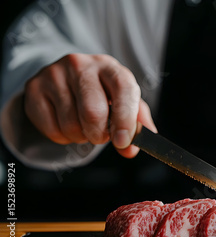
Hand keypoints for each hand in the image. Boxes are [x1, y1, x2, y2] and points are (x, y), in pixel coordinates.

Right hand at [23, 53, 156, 157]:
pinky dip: (62, 137)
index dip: (125, 119)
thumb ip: (137, 125)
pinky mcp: (35, 87)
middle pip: (93, 112)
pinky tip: (67, 125)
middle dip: (100, 134)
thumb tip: (131, 149)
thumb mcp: (126, 102)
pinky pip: (51, 128)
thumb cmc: (104, 94)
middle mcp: (81, 65)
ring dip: (81, 137)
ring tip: (84, 127)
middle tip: (101, 135)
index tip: (122, 141)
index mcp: (110, 67)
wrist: (69, 79)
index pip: (123, 89)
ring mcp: (55, 74)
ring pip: (71, 125)